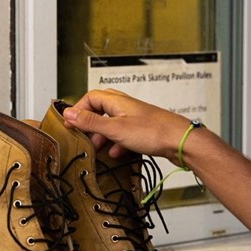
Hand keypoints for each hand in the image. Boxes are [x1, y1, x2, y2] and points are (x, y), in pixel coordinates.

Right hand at [63, 89, 189, 162]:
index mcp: (117, 101)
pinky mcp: (143, 129)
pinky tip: (115, 152)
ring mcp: (135, 117)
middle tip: (82, 133)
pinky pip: (123, 133)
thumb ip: (91, 122)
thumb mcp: (115, 128)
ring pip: (112, 122)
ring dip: (102, 134)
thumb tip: (69, 113)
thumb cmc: (153, 132)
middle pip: (100, 108)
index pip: (90, 98)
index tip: (70, 123)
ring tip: (97, 146)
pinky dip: (116, 142)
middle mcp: (125, 106)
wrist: (181, 141)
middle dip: (90, 121)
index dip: (78, 109)